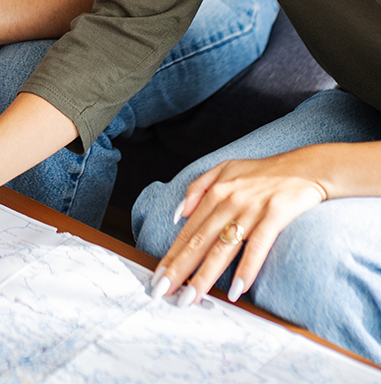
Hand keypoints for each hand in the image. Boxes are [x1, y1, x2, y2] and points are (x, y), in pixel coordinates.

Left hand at [151, 150, 327, 306]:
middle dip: (179, 269)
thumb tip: (179, 212)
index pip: (188, 230)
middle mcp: (229, 201)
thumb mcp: (226, 168)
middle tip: (162, 292)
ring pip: (223, 247)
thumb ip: (199, 187)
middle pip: (199, 241)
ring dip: (205, 275)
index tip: (158, 276)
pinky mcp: (275, 215)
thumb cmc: (264, 172)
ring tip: (191, 297)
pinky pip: (258, 246)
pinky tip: (237, 289)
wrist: (305, 167)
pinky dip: (247, 268)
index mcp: (216, 192)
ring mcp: (252, 208)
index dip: (172, 255)